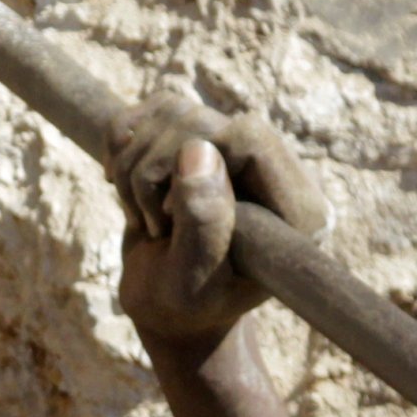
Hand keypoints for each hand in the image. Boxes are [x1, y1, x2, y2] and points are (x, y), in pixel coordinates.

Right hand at [114, 94, 325, 350]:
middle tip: (153, 226)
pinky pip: (151, 109)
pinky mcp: (197, 136)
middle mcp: (273, 170)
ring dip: (133, 165)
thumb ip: (203, 227)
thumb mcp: (191, 283)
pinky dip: (121, 143)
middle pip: (201, 120)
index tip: (171, 213)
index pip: (250, 138)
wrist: (168, 306)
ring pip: (171, 111)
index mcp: (295, 209)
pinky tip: (123, 185)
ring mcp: (233, 148)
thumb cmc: (184, 307)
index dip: (198, 163)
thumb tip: (199, 150)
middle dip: (154, 171)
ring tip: (141, 216)